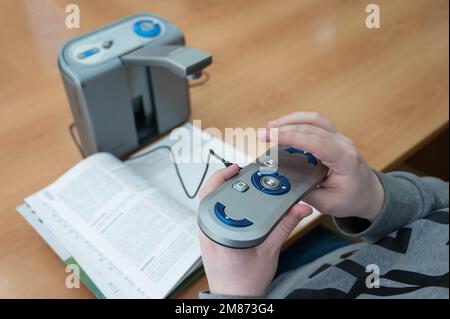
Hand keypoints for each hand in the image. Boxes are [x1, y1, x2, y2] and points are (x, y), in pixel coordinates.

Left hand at [198, 164, 312, 295]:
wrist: (234, 298)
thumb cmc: (245, 280)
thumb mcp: (269, 251)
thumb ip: (284, 227)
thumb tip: (299, 209)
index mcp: (218, 232)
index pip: (214, 195)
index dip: (224, 177)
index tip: (237, 168)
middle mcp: (207, 231)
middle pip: (208, 195)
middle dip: (222, 179)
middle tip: (237, 171)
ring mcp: (205, 235)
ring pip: (208, 205)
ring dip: (221, 191)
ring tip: (237, 183)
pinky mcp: (208, 239)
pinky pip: (211, 215)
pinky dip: (222, 204)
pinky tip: (235, 202)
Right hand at [259, 112, 383, 221]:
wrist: (370, 194)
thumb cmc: (352, 199)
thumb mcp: (326, 203)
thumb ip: (304, 192)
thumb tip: (283, 181)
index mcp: (345, 159)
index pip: (314, 142)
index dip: (290, 137)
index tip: (269, 137)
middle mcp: (343, 143)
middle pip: (311, 127)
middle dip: (283, 128)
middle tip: (261, 135)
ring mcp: (340, 137)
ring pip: (314, 119)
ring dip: (290, 120)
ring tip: (270, 128)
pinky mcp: (334, 137)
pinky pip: (316, 122)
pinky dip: (298, 122)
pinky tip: (284, 127)